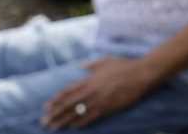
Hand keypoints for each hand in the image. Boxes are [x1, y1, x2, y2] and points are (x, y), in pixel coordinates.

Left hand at [41, 57, 155, 128]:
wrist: (142, 73)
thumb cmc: (125, 65)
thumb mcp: (107, 60)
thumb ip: (92, 65)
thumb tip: (81, 66)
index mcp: (90, 79)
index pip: (68, 91)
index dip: (56, 100)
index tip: (46, 107)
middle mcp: (92, 90)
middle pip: (69, 104)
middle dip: (55, 113)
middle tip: (44, 122)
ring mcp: (100, 100)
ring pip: (77, 113)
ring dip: (64, 121)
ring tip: (54, 127)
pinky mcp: (108, 107)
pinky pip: (91, 117)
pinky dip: (81, 122)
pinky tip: (73, 127)